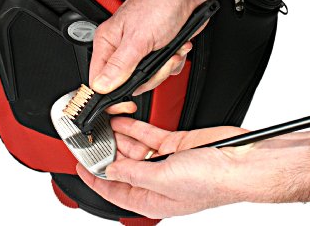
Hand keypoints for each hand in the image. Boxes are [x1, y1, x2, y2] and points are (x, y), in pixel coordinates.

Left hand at [76, 118, 309, 217]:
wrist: (240, 161)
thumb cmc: (211, 181)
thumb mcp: (163, 180)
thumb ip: (134, 174)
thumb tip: (111, 171)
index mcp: (154, 199)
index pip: (115, 190)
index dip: (95, 179)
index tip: (79, 166)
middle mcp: (158, 181)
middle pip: (123, 166)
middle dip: (107, 152)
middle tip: (91, 138)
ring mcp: (167, 161)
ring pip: (135, 148)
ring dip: (120, 136)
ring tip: (104, 124)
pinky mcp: (176, 143)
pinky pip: (149, 135)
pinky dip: (135, 127)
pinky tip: (123, 120)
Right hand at [89, 0, 207, 113]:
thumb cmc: (162, 3)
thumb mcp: (139, 39)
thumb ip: (119, 66)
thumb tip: (101, 86)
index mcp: (108, 40)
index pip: (98, 78)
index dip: (112, 94)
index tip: (125, 103)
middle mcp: (121, 44)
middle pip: (127, 81)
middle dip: (150, 76)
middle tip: (159, 64)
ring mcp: (140, 47)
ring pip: (147, 76)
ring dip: (164, 67)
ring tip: (170, 51)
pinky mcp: (157, 47)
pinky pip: (161, 68)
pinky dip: (172, 61)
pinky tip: (177, 48)